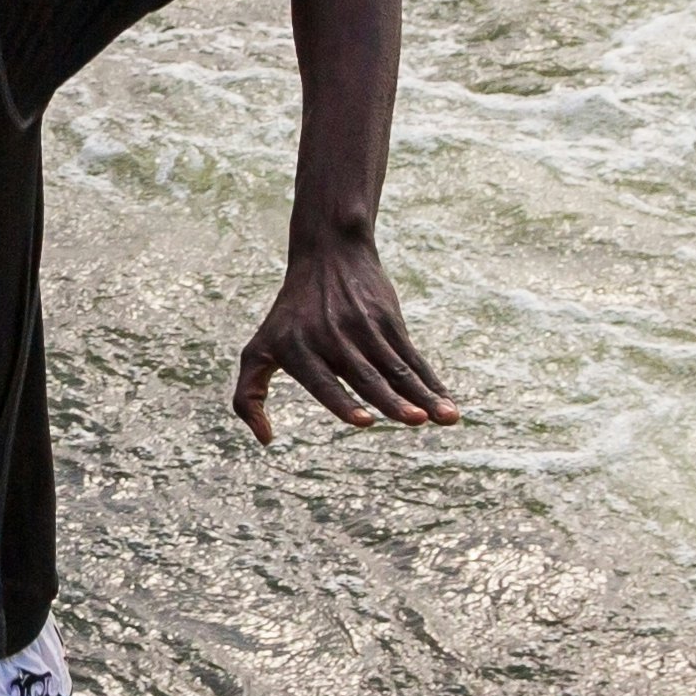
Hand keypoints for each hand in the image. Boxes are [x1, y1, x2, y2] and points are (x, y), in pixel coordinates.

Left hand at [232, 237, 457, 442]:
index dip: (343, 402)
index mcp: (299, 350)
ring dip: (424, 395)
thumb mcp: (257, 349)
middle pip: (366, 377)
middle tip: (416, 420)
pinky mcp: (389, 321)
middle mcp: (331, 339)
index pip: (323, 381)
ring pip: (397, 369)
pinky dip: (430, 381)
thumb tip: (266, 441)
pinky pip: (412, 357)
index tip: (365, 422)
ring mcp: (363, 328)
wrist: (327, 254)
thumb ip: (248, 396)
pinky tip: (446, 401)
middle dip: (393, 401)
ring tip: (447, 417)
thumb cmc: (289, 316)